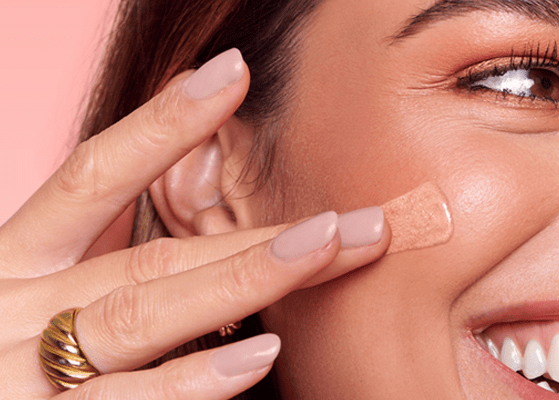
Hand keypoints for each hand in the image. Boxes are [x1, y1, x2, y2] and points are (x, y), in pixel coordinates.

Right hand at [0, 49, 389, 399]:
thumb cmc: (12, 352)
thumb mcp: (42, 289)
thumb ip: (106, 245)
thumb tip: (198, 174)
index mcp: (22, 260)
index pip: (93, 177)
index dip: (161, 124)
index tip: (233, 73)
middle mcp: (18, 307)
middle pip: (151, 257)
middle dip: (259, 236)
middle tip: (357, 220)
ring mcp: (24, 372)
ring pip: (142, 316)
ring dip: (242, 281)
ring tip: (323, 250)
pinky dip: (193, 380)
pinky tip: (260, 353)